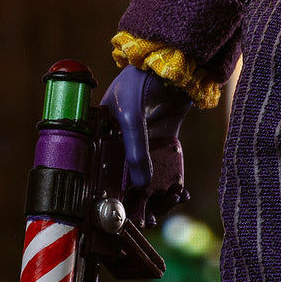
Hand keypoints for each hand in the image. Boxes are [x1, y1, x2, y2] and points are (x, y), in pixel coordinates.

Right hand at [100, 65, 192, 220]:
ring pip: (148, 180)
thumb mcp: (131, 117)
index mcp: (101, 137)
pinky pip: (167, 169)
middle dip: (137, 203)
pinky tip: (181, 193)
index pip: (99, 174)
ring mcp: (144, 143)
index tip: (121, 216)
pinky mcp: (166, 140)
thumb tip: (142, 187)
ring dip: (157, 196)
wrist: (174, 62)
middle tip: (148, 220)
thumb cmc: (141, 82)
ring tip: (170, 203)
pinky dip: (173, 183)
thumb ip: (136, 151)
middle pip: (124, 182)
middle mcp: (120, 144)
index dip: (108, 197)